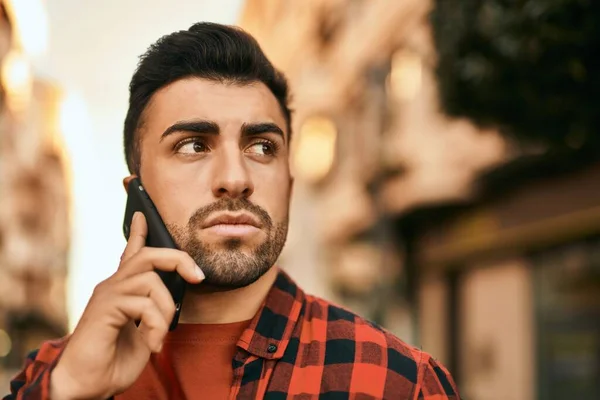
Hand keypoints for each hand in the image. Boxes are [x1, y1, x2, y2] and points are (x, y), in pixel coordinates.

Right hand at [50, 212, 203, 399]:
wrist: (87, 385)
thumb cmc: (114, 359)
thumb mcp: (142, 330)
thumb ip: (154, 309)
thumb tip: (175, 293)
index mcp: (122, 290)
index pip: (131, 253)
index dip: (139, 232)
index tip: (143, 214)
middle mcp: (113, 286)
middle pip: (150, 255)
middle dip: (179, 260)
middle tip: (198, 277)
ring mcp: (107, 295)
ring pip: (151, 281)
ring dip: (165, 312)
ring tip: (159, 336)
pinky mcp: (104, 308)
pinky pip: (144, 305)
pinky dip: (155, 327)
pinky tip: (151, 344)